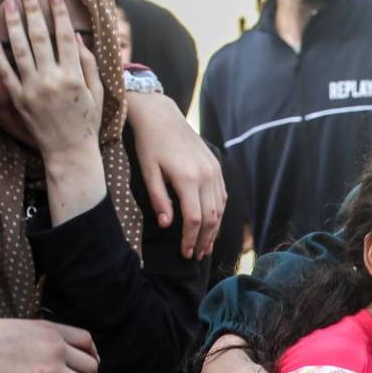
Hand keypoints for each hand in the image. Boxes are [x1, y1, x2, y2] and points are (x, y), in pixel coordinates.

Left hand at [0, 0, 101, 160]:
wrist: (69, 152)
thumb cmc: (87, 121)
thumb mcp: (97, 92)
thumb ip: (88, 63)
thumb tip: (76, 36)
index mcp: (73, 76)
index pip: (65, 38)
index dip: (59, 16)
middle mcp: (51, 80)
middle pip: (40, 38)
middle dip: (33, 12)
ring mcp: (32, 89)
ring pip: (20, 50)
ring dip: (13, 25)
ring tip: (9, 6)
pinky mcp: (18, 99)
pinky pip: (5, 72)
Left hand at [123, 92, 225, 259]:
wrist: (162, 117)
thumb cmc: (150, 144)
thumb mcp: (148, 172)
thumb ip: (159, 200)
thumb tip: (167, 225)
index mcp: (188, 179)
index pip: (194, 219)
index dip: (191, 239)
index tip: (185, 253)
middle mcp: (206, 176)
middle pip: (211, 217)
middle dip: (204, 239)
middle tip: (196, 255)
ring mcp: (214, 170)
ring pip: (220, 208)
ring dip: (214, 229)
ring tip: (206, 246)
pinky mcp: (216, 166)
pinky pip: (223, 195)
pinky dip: (220, 212)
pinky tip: (213, 223)